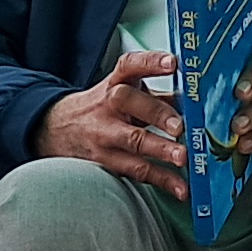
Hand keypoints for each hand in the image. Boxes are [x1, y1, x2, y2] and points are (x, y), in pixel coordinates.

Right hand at [35, 47, 185, 197]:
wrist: (56, 130)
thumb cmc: (101, 110)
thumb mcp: (122, 94)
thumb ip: (156, 96)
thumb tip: (195, 101)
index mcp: (115, 84)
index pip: (129, 66)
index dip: (150, 62)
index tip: (172, 62)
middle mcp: (108, 106)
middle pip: (130, 103)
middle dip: (158, 114)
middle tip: (180, 125)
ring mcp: (105, 135)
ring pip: (134, 142)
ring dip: (161, 150)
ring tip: (182, 158)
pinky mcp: (107, 161)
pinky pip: (137, 171)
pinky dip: (162, 180)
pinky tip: (180, 188)